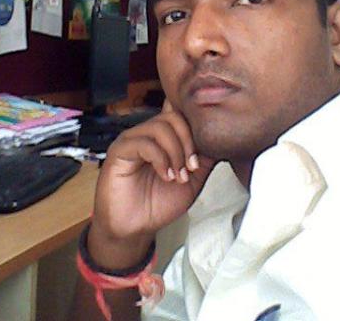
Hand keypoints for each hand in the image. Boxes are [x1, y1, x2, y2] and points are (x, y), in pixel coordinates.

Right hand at [89, 100, 214, 266]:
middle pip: (173, 117)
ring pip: (160, 126)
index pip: (179, 112)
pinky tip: (166, 176)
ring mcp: (132, 139)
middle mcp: (146, 133)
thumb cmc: (158, 203)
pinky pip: (144, 143)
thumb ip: (204, 158)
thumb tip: (220, 141)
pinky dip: (161, 160)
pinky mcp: (119, 151)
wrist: (134, 229)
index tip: (205, 148)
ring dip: (176, 152)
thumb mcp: (192, 180)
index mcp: (162, 136)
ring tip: (178, 175)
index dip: (194, 125)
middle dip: (189, 142)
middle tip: (192, 167)